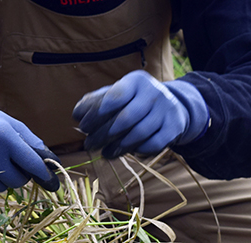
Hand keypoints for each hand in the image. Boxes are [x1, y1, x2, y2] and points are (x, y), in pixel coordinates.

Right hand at [0, 90, 59, 195]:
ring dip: (3, 179)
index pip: (32, 164)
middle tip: (10, 161)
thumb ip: (34, 144)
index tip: (54, 184)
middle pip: (18, 181)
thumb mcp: (13, 126)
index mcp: (6, 137)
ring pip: (2, 188)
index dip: (45, 175)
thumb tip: (53, 165)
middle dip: (20, 175)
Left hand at [72, 71, 208, 157]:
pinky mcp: (174, 127)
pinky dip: (136, 150)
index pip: (115, 96)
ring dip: (117, 147)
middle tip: (89, 144)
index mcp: (136, 81)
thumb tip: (76, 114)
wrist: (171, 106)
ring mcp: (167, 110)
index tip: (83, 126)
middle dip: (103, 134)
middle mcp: (154, 92)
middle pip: (125, 118)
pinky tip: (125, 151)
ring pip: (139, 134)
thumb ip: (94, 102)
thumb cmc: (133, 102)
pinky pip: (152, 144)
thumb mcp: (116, 95)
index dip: (97, 113)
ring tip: (104, 153)